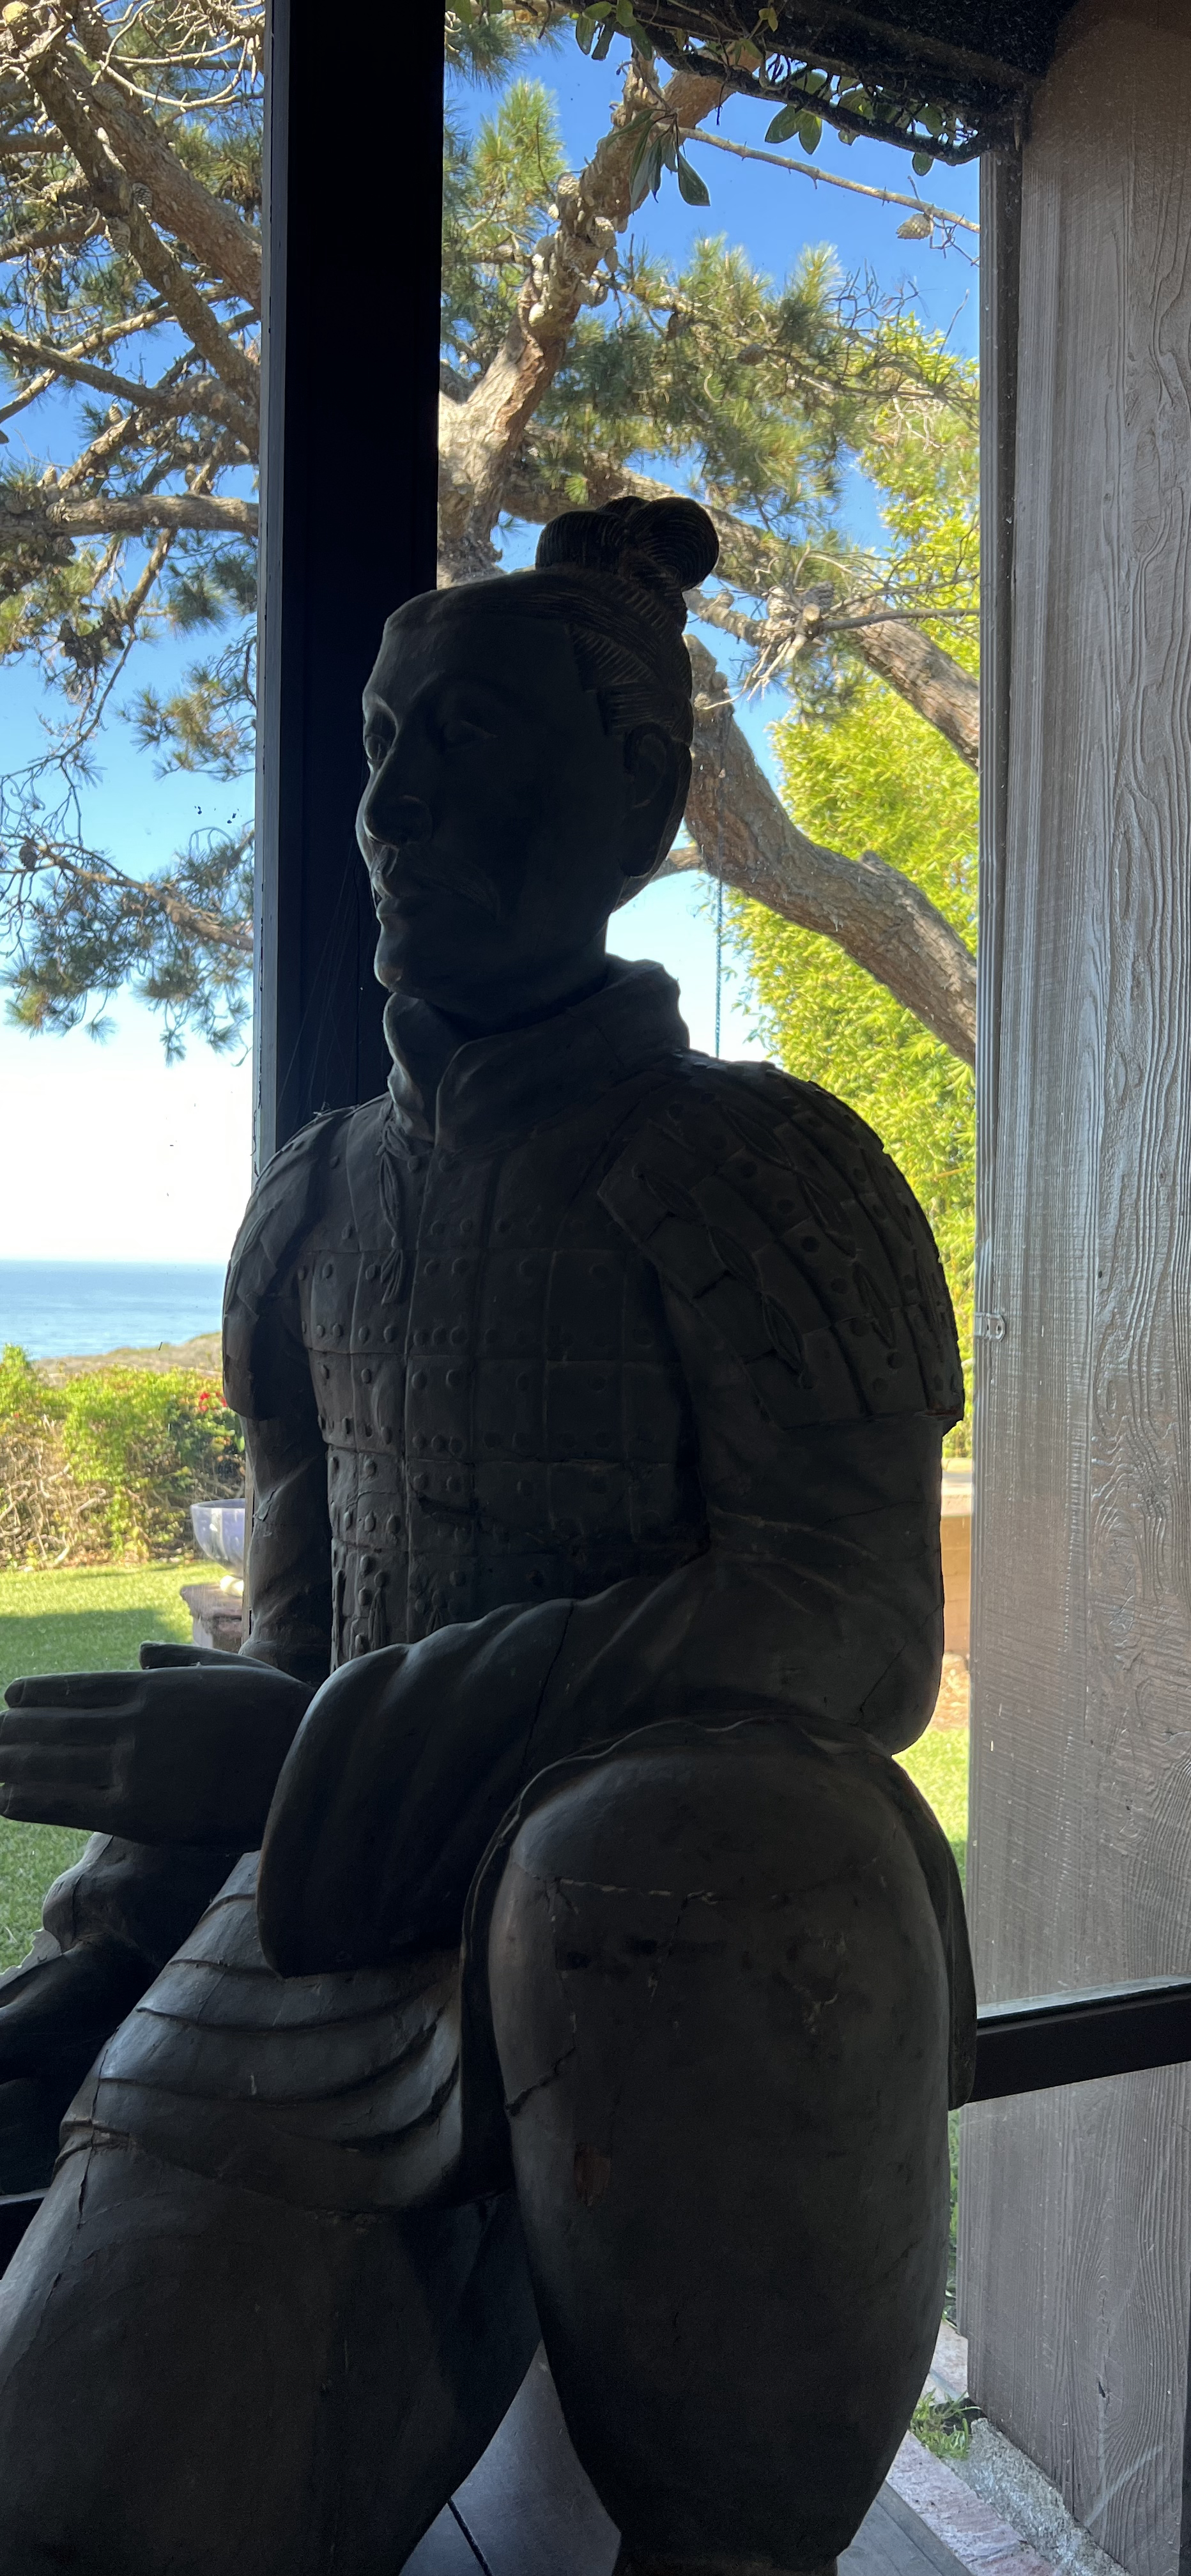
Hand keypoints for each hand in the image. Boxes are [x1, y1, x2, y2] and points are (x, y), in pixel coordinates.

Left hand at [0, 1649, 311, 1847]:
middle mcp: (133, 1723)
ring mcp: (133, 1765)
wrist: (305, 1760)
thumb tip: (138, 1653)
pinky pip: (71, 1805)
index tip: (10, 1696)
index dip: (42, 1694)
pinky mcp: (139, 1811)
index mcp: (155, 1688)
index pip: (82, 1689)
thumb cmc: (280, 1714)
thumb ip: (179, 1661)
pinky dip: (32, 1800)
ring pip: (54, 1761)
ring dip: (10, 1761)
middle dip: (13, 1730)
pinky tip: (3, 1798)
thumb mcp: (231, 1670)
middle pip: (56, 1725)